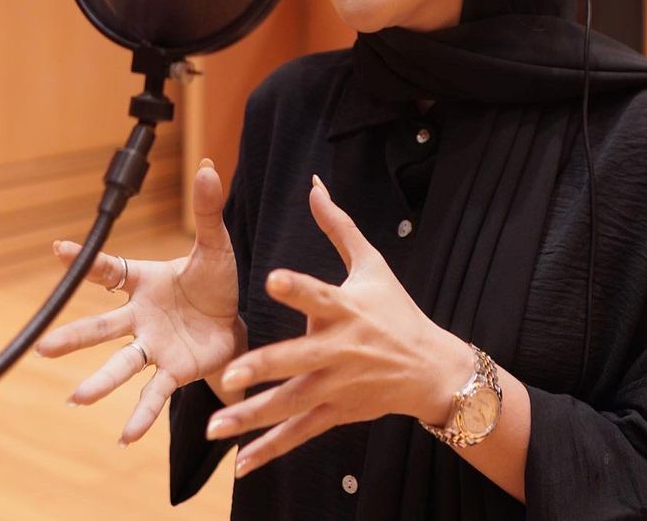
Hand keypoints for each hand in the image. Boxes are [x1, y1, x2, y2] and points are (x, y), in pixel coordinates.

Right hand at [35, 158, 244, 443]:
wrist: (234, 323)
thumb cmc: (214, 283)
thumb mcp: (215, 245)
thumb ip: (208, 210)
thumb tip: (211, 165)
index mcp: (144, 282)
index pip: (108, 271)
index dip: (84, 261)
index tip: (57, 248)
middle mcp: (139, 318)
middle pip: (101, 327)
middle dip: (72, 337)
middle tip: (41, 347)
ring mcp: (153, 347)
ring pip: (121, 364)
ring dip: (98, 382)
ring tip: (76, 400)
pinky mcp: (172, 372)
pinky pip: (153, 394)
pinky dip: (140, 416)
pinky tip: (125, 438)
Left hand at [205, 176, 471, 477]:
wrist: (430, 368)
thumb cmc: (396, 309)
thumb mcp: (371, 264)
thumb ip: (337, 226)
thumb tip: (314, 184)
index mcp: (347, 308)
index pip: (319, 295)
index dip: (298, 288)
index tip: (272, 278)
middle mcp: (340, 350)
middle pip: (298, 359)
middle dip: (265, 367)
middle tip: (230, 373)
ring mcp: (337, 386)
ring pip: (291, 403)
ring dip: (253, 416)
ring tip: (215, 424)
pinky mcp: (336, 412)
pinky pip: (299, 433)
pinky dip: (270, 449)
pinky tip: (240, 462)